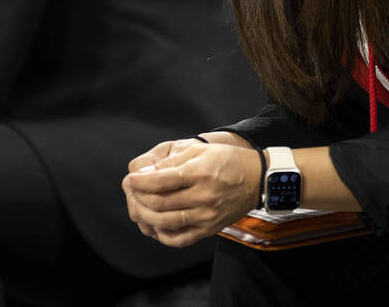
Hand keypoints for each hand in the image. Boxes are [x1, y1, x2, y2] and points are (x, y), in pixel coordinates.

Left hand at [123, 141, 260, 247]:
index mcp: (199, 173)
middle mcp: (203, 196)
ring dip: (146, 217)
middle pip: (160, 203)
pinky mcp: (210, 229)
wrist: (258, 180)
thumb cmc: (229, 161)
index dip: (140, 182)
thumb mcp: (201, 151)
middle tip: (131, 192)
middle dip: (139, 198)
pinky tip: (156, 225)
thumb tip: (146, 173)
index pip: (161, 181)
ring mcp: (207, 216)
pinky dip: (164, 235)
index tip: (130, 180)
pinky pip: (181, 239)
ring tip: (138, 208)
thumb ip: (172, 162)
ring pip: (167, 223)